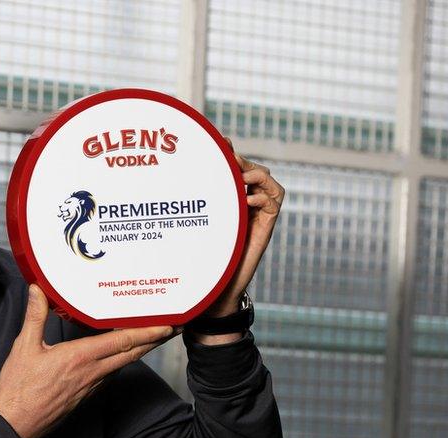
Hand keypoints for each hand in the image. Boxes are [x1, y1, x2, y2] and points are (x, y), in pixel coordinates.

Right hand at [0, 285, 181, 437]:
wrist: (16, 424)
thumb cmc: (19, 388)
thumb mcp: (24, 347)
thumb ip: (35, 316)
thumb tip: (37, 289)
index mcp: (80, 357)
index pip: (122, 342)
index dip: (148, 333)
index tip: (168, 325)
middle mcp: (92, 372)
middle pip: (132, 354)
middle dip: (155, 340)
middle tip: (174, 327)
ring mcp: (91, 386)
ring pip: (122, 364)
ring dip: (140, 350)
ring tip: (152, 336)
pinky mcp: (86, 395)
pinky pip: (110, 374)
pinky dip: (121, 361)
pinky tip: (120, 355)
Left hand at [206, 139, 285, 317]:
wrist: (217, 286)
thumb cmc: (203, 257)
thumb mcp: (197, 224)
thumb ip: (194, 204)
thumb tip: (173, 179)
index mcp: (230, 199)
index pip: (237, 168)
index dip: (232, 153)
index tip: (221, 140)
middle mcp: (247, 204)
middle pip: (254, 170)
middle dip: (243, 160)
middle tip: (229, 157)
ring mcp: (258, 214)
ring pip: (269, 181)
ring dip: (256, 173)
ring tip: (241, 176)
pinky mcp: (266, 226)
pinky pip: (274, 201)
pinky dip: (262, 196)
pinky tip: (246, 199)